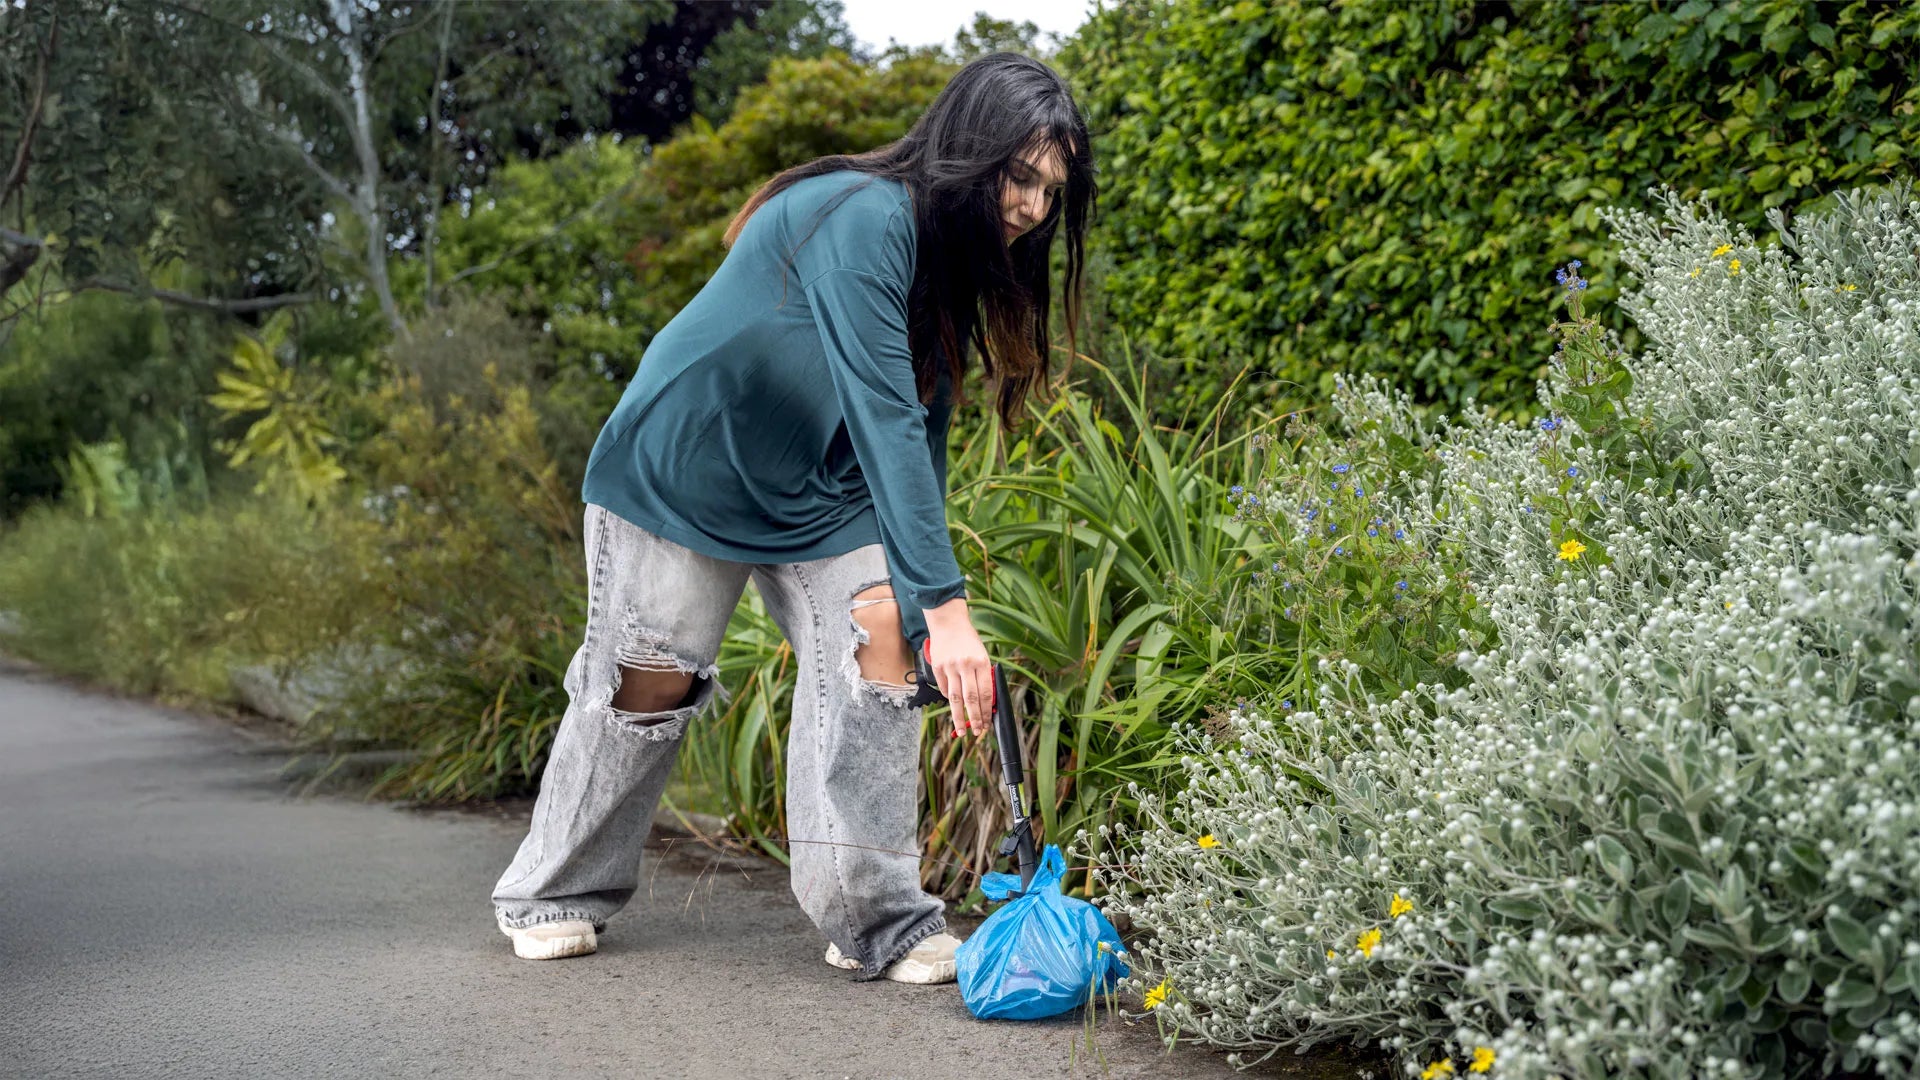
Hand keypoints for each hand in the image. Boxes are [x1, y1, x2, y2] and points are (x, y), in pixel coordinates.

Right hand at [922, 597, 991, 736]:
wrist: (949, 623)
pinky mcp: (937, 667)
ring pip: (955, 699)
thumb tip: (985, 702)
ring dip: (959, 718)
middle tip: (977, 732)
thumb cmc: (969, 641)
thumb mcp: (982, 655)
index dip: (986, 711)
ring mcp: (950, 667)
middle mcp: (966, 665)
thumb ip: (983, 676)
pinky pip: (944, 689)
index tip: (987, 723)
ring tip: (961, 732)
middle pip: (971, 699)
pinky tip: (954, 707)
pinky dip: (949, 699)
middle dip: (975, 719)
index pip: (986, 693)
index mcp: (981, 662)